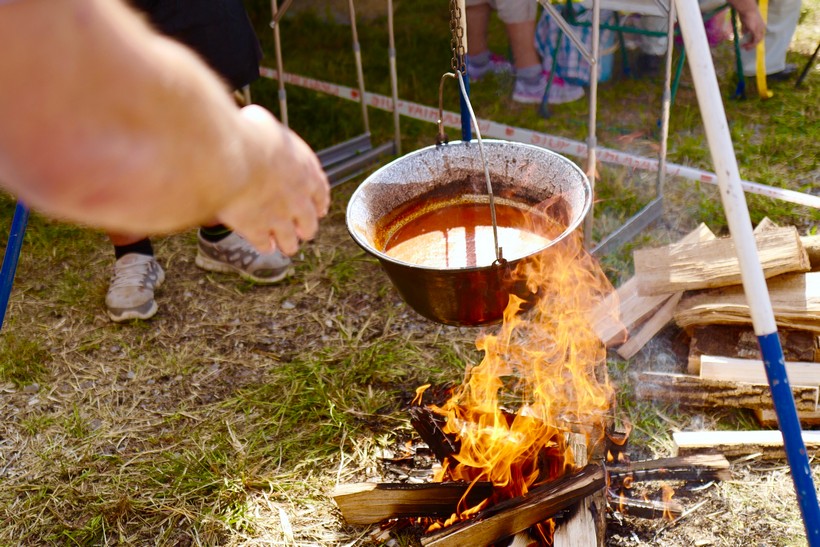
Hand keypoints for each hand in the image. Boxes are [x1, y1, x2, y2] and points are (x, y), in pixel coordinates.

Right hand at [218, 105, 329, 254]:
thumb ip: (269, 136)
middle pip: (309, 224)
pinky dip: (264, 245)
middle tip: (300, 230)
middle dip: (305, 228)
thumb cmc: (248, 135)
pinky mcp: (257, 230)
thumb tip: (258, 128)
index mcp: (307, 173)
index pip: (322, 195)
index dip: (319, 204)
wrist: (232, 157)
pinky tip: (263, 244)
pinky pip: (264, 245)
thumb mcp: (266, 124)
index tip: (318, 210)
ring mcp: (279, 218)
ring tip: (284, 244)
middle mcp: (299, 200)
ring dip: (287, 242)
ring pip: (290, 241)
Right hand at [738, 8, 765, 49]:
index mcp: (760, 26)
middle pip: (759, 39)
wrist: (748, 10)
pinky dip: (750, 45)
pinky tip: (746, 46)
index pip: (759, 35)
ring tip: (745, 48)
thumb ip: (745, 29)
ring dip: (751, 46)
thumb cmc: (746, 14)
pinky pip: (754, 41)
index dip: (754, 40)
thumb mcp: (746, 23)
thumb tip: (744, 33)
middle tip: (746, 48)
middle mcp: (762, 28)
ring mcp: (759, 30)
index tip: (748, 43)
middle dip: (753, 45)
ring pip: (757, 41)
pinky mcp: (756, 31)